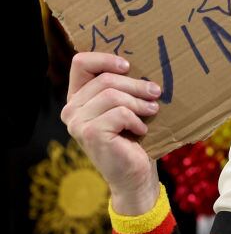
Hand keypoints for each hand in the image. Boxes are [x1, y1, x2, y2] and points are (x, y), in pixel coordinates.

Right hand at [61, 52, 161, 213]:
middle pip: (105, 79)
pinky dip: (136, 120)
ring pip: (113, 95)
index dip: (105, 59)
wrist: (134, 174)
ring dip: (139, 102)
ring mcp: (77, 122)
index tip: (128, 66)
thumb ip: (124, 87)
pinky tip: (141, 130)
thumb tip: (144, 61)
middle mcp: (71, 109)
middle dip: (136, 84)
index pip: (81, 63)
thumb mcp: (127, 106)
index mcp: (78, 97)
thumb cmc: (134, 137)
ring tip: (152, 110)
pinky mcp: (90, 134)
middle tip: (156, 92)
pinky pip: (119, 113)